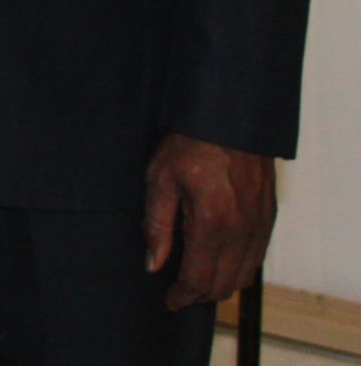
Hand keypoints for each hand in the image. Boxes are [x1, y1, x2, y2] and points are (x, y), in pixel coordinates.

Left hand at [144, 132, 275, 308]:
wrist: (229, 120)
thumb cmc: (188, 145)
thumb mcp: (160, 180)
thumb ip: (156, 225)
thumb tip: (153, 263)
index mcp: (212, 222)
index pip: (199, 277)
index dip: (183, 295)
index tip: (170, 301)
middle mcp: (241, 230)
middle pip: (224, 283)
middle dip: (200, 294)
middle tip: (180, 294)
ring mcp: (260, 225)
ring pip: (244, 275)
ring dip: (221, 285)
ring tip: (197, 282)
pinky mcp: (269, 217)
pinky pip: (256, 257)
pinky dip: (239, 269)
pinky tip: (220, 263)